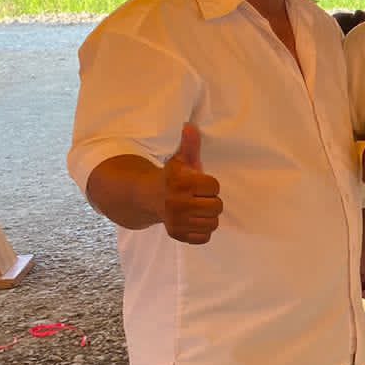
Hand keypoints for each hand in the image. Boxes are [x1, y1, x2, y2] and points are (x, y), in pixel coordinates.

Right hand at [158, 124, 221, 244]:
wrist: (147, 197)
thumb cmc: (172, 177)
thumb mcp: (181, 160)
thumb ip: (190, 145)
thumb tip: (190, 126)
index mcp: (180, 183)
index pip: (214, 187)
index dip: (210, 185)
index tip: (199, 184)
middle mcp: (177, 203)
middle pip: (217, 207)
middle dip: (211, 201)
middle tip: (199, 198)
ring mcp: (176, 221)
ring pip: (213, 223)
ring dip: (207, 216)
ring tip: (196, 208)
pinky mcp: (177, 234)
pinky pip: (204, 237)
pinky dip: (201, 230)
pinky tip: (192, 220)